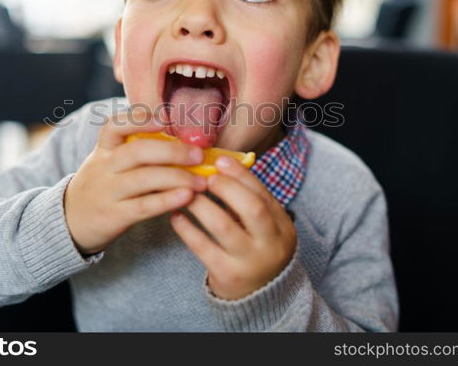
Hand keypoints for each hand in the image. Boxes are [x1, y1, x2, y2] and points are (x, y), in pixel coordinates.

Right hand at [63, 108, 205, 254]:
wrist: (70, 222)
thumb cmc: (104, 186)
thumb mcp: (110, 162)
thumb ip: (139, 151)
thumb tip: (186, 142)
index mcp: (104, 149)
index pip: (114, 126)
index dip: (139, 119)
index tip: (165, 118)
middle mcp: (103, 167)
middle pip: (136, 151)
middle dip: (171, 151)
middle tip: (198, 155)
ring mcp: (107, 191)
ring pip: (142, 179)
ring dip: (176, 177)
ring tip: (201, 181)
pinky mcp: (114, 216)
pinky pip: (143, 206)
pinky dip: (167, 200)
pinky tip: (187, 197)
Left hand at [170, 155, 296, 299]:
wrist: (258, 296)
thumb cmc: (255, 249)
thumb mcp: (263, 226)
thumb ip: (247, 200)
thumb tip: (219, 165)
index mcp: (282, 227)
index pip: (264, 194)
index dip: (241, 175)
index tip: (220, 160)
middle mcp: (270, 244)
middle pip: (252, 209)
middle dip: (227, 188)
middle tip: (205, 178)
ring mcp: (249, 261)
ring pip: (223, 226)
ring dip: (201, 205)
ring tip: (186, 193)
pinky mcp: (226, 275)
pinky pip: (202, 247)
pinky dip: (186, 228)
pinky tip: (176, 216)